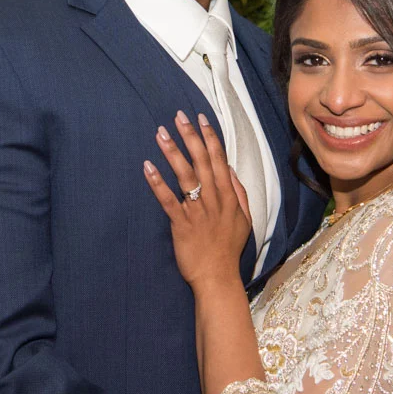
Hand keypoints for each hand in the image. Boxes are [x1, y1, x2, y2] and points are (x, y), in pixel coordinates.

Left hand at [143, 111, 250, 290]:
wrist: (218, 277)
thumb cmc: (228, 249)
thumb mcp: (244, 219)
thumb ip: (238, 192)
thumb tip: (229, 169)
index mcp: (228, 197)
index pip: (219, 159)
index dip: (210, 137)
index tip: (201, 118)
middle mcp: (214, 200)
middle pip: (202, 161)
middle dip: (190, 136)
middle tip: (178, 116)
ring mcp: (198, 211)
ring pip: (185, 176)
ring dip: (173, 152)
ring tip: (161, 133)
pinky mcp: (181, 224)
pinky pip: (168, 200)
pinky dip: (158, 183)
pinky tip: (147, 167)